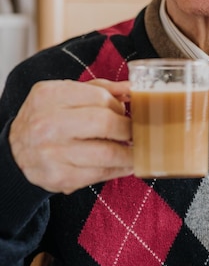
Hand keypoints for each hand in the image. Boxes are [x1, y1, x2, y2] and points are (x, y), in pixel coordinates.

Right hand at [9, 78, 132, 193]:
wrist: (16, 150)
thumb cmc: (48, 117)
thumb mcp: (66, 94)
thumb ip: (100, 89)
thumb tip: (132, 88)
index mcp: (50, 96)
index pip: (100, 98)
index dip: (118, 106)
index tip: (124, 112)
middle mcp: (48, 124)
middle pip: (105, 124)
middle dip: (128, 129)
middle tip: (134, 131)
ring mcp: (53, 153)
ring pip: (107, 153)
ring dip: (129, 153)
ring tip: (135, 149)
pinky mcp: (59, 178)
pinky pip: (99, 174)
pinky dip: (118, 169)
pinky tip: (124, 164)